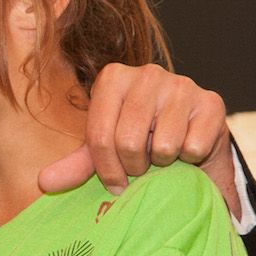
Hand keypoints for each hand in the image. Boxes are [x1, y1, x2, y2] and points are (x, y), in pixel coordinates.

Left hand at [38, 64, 240, 216]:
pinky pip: (193, 147)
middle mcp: (147, 73)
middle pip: (128, 142)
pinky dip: (190, 158)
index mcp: (113, 77)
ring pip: (163, 146)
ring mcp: (181, 84)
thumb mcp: (105, 151)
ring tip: (165, 152)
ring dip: (164, 162)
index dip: (107, 169)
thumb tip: (43, 183)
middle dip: (135, 167)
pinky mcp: (212, 101)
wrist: (191, 139)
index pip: (99, 136)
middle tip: (143, 165)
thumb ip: (76, 165)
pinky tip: (187, 145)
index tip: (116, 182)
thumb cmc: (141, 141)